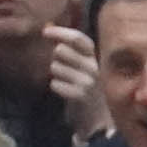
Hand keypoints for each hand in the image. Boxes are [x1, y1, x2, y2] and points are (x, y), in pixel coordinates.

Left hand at [45, 25, 112, 140]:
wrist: (100, 119)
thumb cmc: (90, 88)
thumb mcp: (86, 66)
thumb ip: (72, 49)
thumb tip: (48, 27)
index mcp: (97, 57)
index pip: (79, 38)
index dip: (61, 32)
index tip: (46, 32)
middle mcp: (94, 67)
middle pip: (61, 51)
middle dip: (56, 59)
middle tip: (65, 69)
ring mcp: (88, 82)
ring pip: (55, 67)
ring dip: (56, 75)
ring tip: (68, 82)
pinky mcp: (80, 95)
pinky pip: (55, 84)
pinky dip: (57, 87)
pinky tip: (67, 92)